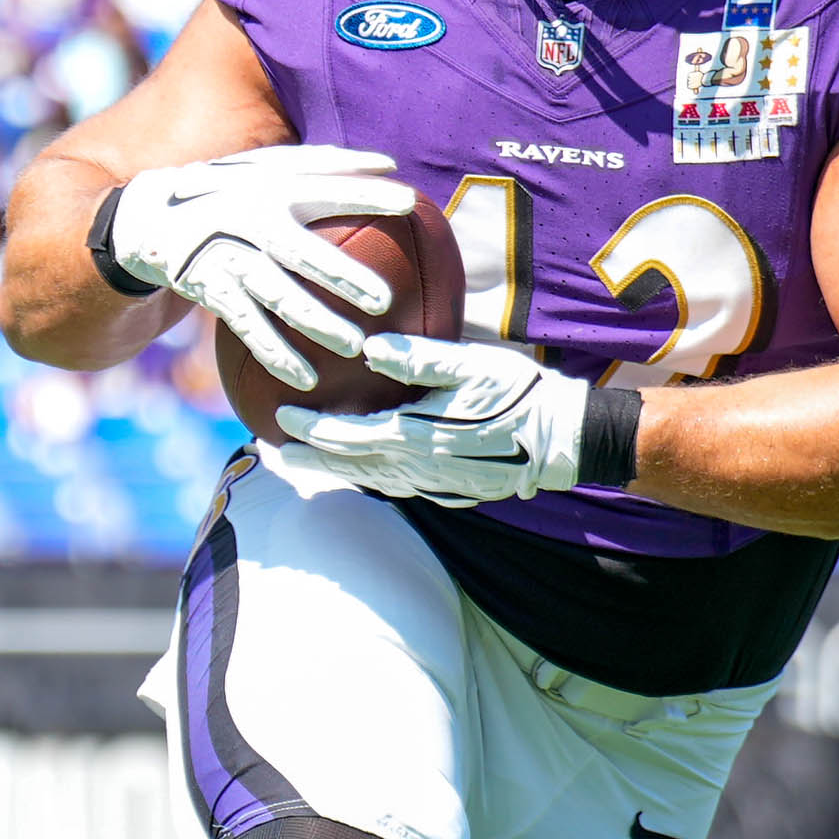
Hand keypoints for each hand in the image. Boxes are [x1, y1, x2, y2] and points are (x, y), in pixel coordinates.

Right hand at [98, 146, 415, 382]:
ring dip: (314, 322)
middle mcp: (248, 221)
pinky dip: (276, 354)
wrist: (150, 219)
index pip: (324, 188)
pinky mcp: (209, 289)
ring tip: (353, 347)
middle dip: (342, 276)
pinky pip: (248, 327)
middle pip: (301, 252)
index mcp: (270, 188)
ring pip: (276, 296)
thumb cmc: (230, 191)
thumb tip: (388, 164)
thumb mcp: (264, 168)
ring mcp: (227, 258)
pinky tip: (306, 378)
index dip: (365, 193)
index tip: (409, 203)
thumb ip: (320, 164)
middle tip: (384, 301)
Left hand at [289, 332, 598, 504]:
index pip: (349, 437)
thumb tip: (371, 348)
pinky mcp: (453, 491)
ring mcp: (436, 484)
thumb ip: (422, 358)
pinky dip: (372, 481)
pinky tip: (363, 473)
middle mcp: (420, 468)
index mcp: (417, 436)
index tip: (280, 421)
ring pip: (373, 482)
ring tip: (306, 466)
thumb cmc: (521, 394)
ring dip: (337, 473)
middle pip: (351, 467)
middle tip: (273, 456)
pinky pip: (400, 489)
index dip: (312, 431)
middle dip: (310, 460)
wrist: (564, 439)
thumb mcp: (473, 365)